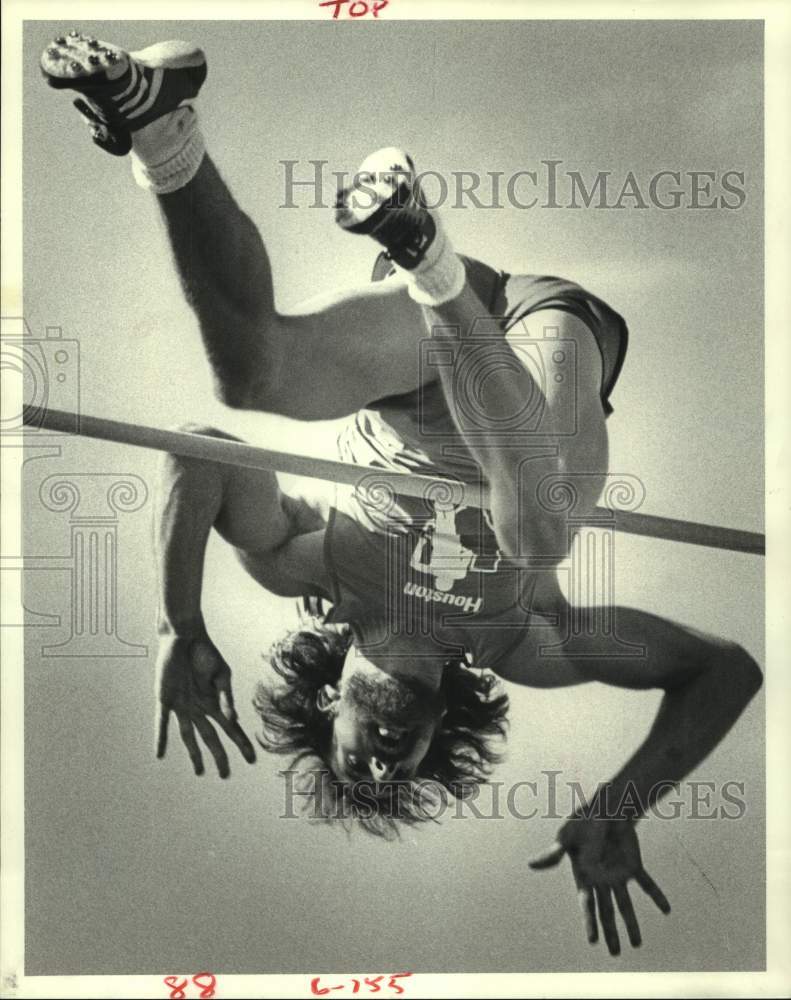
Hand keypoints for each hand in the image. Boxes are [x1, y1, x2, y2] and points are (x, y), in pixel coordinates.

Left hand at [155, 631, 255, 777]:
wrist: (184, 637)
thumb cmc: (206, 653)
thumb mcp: (222, 674)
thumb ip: (226, 697)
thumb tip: (232, 719)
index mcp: (215, 702)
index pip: (231, 728)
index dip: (241, 743)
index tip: (251, 759)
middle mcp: (199, 708)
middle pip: (211, 737)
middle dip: (219, 756)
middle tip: (225, 775)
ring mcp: (182, 706)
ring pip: (189, 735)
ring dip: (193, 754)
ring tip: (199, 772)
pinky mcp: (165, 700)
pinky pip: (161, 723)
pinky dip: (161, 738)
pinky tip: (160, 754)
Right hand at [529, 816, 670, 955]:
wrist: (604, 808)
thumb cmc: (582, 823)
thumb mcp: (566, 837)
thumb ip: (553, 854)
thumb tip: (531, 865)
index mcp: (585, 876)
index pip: (588, 904)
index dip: (590, 923)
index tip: (592, 941)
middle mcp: (601, 880)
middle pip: (607, 912)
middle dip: (611, 933)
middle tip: (615, 953)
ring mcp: (618, 874)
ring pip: (626, 905)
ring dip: (631, 923)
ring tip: (636, 943)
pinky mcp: (633, 866)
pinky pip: (646, 884)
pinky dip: (656, 896)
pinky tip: (666, 910)